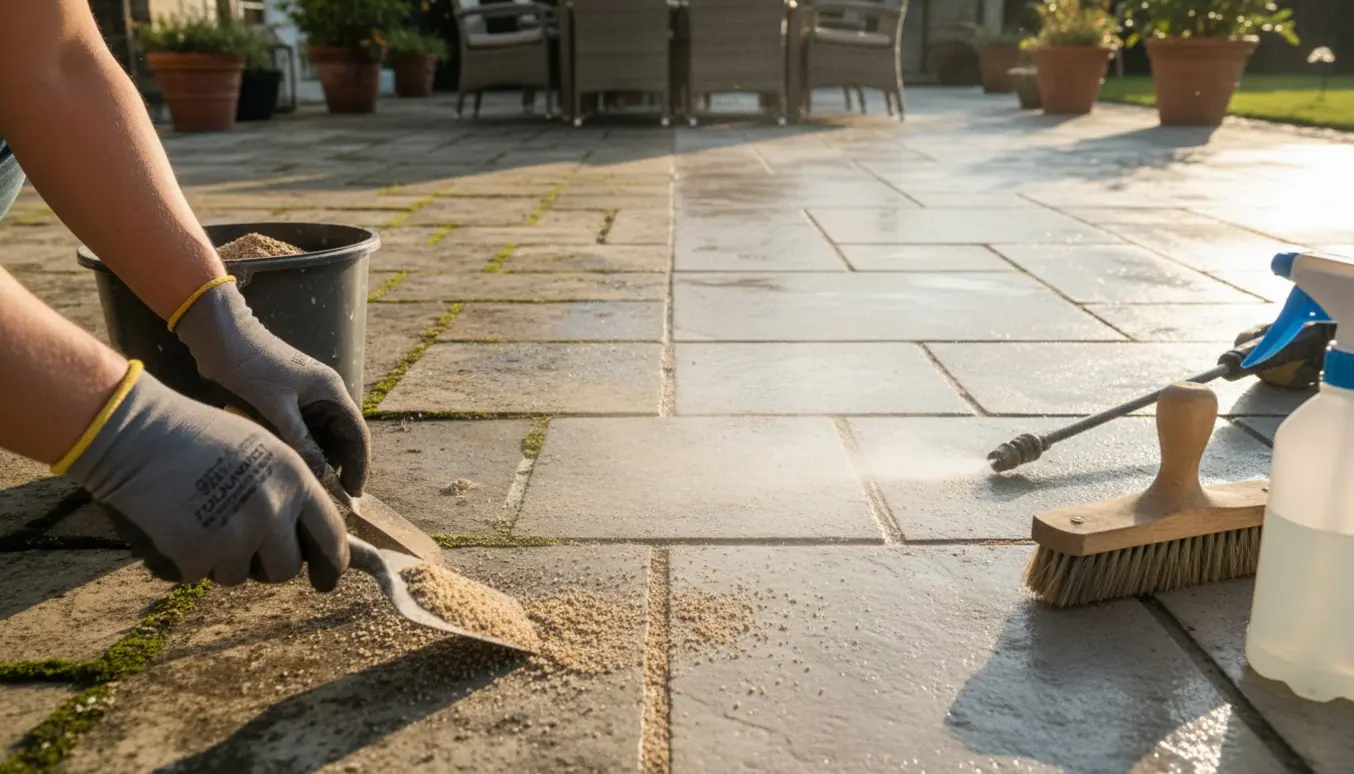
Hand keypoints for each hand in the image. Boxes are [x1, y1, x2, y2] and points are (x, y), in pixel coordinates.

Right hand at [65, 365, 348, 588]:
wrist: (137, 432)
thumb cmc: (199, 436)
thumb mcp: (262, 450)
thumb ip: (288, 490)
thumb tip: (307, 535)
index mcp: (294, 479)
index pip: (331, 534)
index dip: (333, 561)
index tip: (329, 578)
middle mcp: (272, 510)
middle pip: (286, 568)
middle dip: (267, 565)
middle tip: (241, 544)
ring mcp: (235, 535)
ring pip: (239, 575)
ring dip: (222, 560)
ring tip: (199, 518)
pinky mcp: (196, 554)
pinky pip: (199, 575)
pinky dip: (186, 560)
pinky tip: (174, 525)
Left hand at [173, 279, 369, 495]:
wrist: (221, 337)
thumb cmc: (251, 365)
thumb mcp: (276, 407)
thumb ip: (300, 440)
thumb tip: (319, 475)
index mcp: (331, 391)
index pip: (357, 434)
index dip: (359, 465)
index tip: (354, 494)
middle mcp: (324, 396)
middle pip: (341, 439)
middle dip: (337, 466)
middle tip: (326, 496)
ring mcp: (306, 400)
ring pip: (320, 438)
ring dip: (316, 459)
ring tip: (307, 484)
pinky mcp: (287, 403)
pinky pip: (301, 433)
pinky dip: (299, 449)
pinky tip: (290, 466)